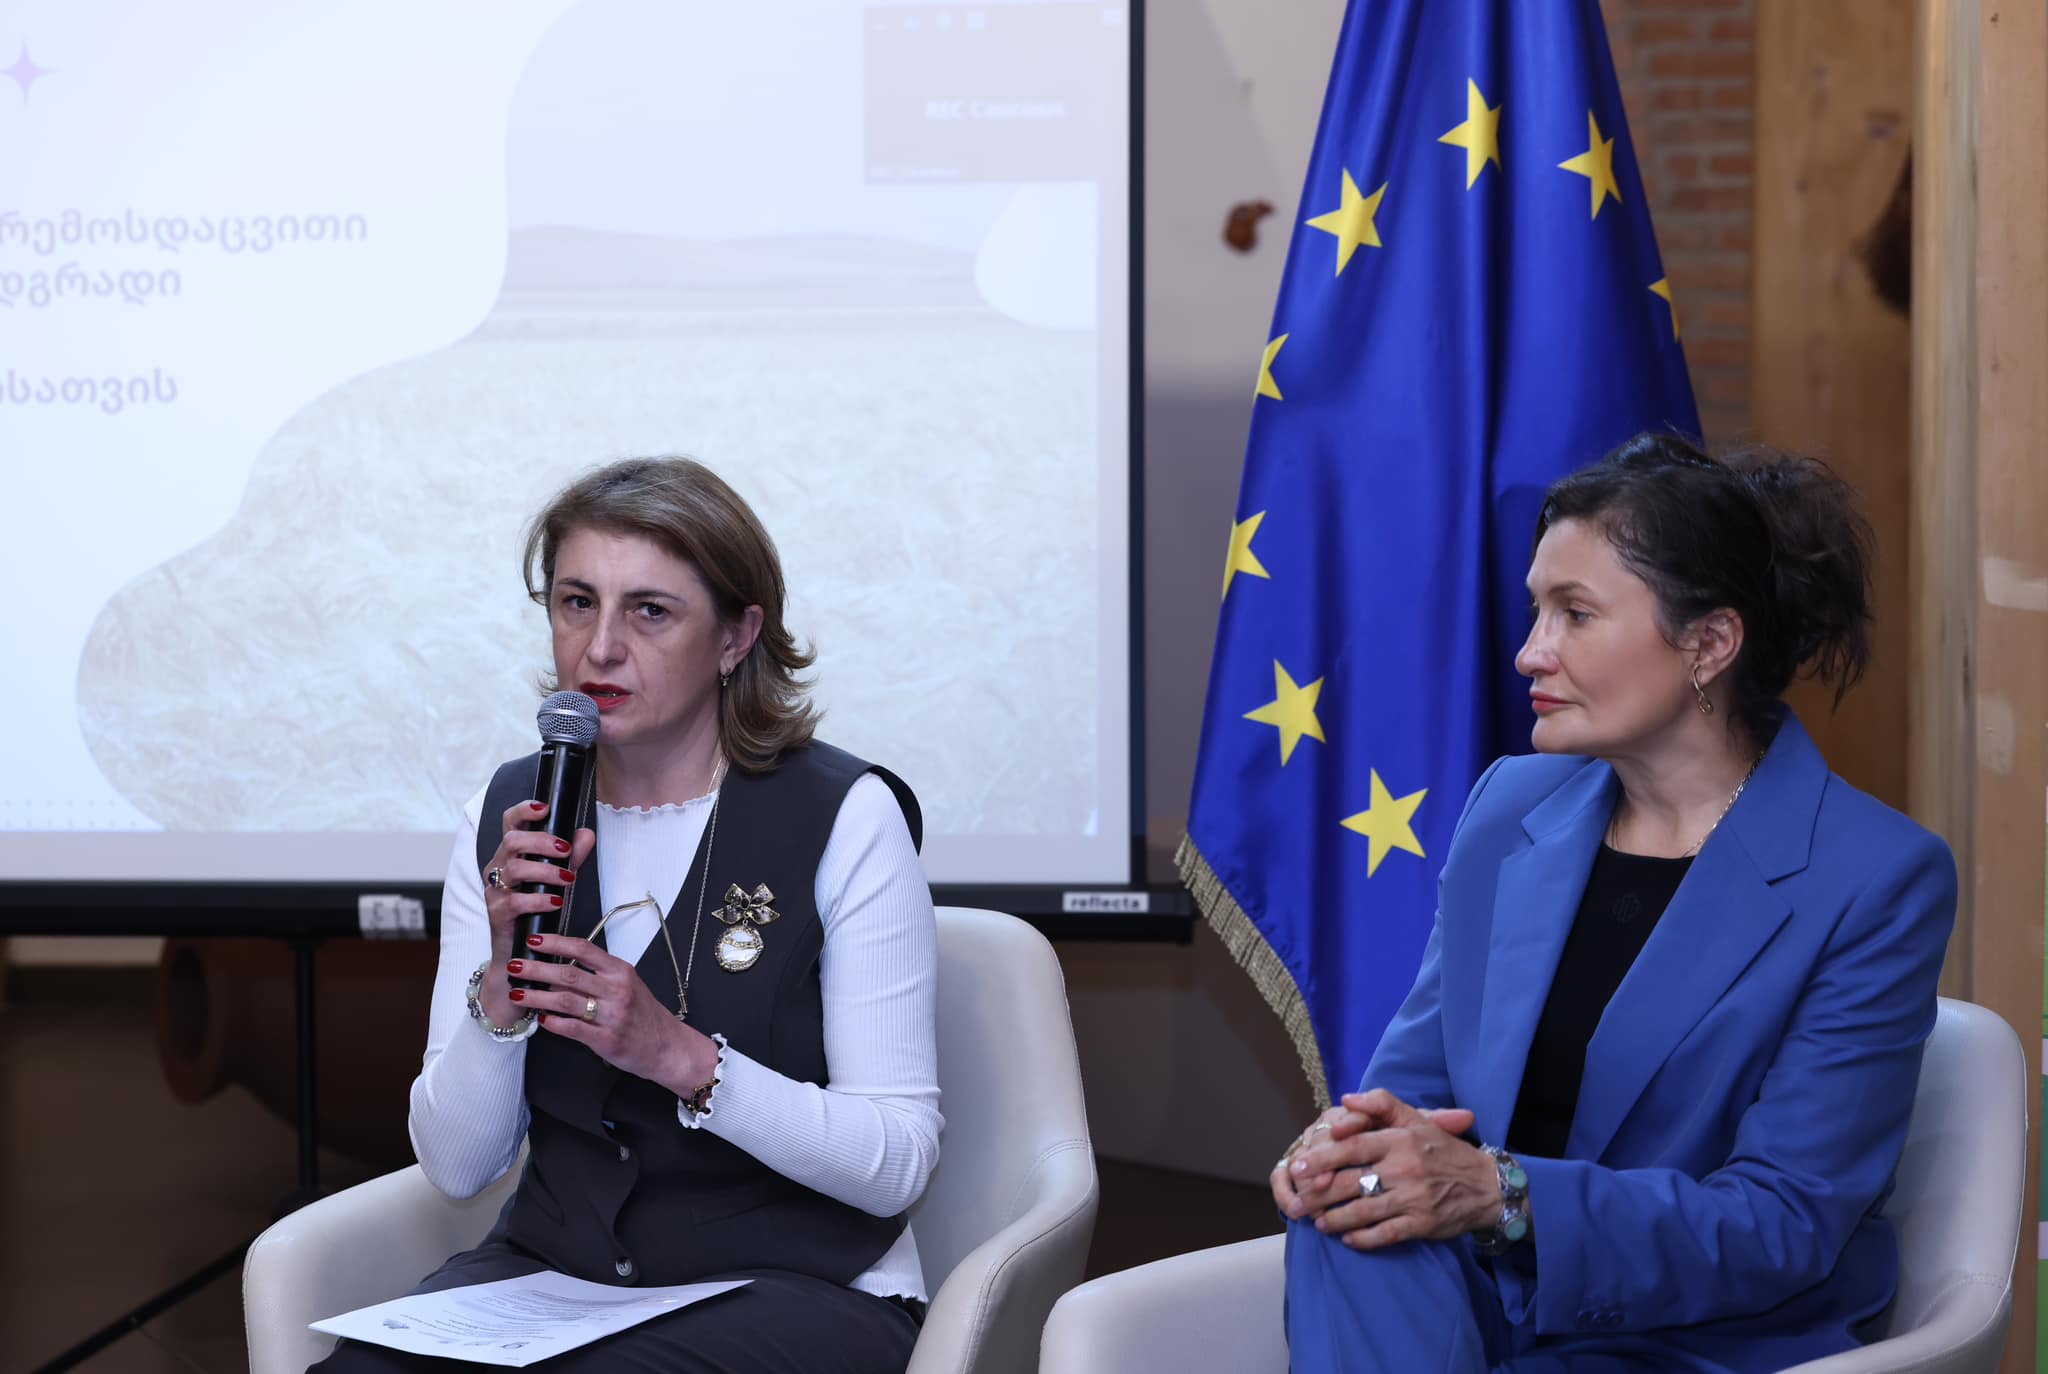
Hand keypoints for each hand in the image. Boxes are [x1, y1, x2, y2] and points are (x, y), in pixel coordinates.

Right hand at [473, 799, 595, 1027]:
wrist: (521, 954)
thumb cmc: (538, 911)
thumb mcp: (558, 879)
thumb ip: (572, 856)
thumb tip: (586, 833)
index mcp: (511, 854)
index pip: (510, 822)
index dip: (524, 810)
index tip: (545, 807)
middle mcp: (498, 867)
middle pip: (512, 840)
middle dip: (541, 841)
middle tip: (565, 850)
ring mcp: (495, 890)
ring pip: (514, 868)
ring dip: (544, 870)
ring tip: (568, 879)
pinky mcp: (497, 913)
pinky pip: (515, 901)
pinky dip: (538, 899)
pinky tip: (556, 901)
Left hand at [514, 934, 720, 1096]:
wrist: (668, 1046)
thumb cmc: (645, 1015)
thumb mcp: (628, 985)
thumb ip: (598, 976)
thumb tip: (558, 969)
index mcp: (620, 972)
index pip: (584, 949)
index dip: (556, 942)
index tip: (535, 940)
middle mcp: (616, 990)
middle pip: (568, 973)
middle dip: (536, 968)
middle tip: (515, 965)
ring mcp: (611, 1015)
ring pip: (564, 1000)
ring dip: (536, 996)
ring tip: (516, 993)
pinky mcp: (605, 1040)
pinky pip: (571, 1028)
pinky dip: (552, 1022)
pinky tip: (539, 1019)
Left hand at [1285, 1088, 1499, 1248]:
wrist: (1487, 1186)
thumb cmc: (1444, 1151)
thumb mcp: (1418, 1120)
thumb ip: (1381, 1104)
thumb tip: (1345, 1100)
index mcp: (1400, 1140)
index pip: (1352, 1146)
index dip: (1321, 1157)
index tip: (1297, 1167)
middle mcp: (1404, 1169)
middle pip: (1350, 1181)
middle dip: (1319, 1193)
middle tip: (1298, 1202)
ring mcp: (1412, 1199)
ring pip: (1362, 1211)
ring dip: (1335, 1219)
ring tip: (1318, 1222)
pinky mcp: (1421, 1225)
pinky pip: (1384, 1235)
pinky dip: (1362, 1239)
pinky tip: (1347, 1239)